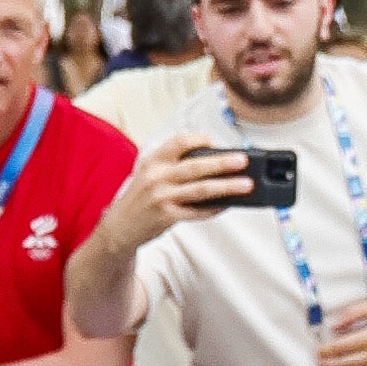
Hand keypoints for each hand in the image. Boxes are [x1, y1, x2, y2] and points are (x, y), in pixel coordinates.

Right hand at [101, 133, 252, 252]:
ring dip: (227, 186)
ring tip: (246, 184)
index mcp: (153, 160)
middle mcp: (157, 176)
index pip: (179, 142)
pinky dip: (215, 208)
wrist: (120, 226)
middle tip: (243, 161)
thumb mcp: (150, 174)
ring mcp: (162, 197)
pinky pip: (198, 211)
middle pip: (196, 166)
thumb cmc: (142, 198)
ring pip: (201, 189)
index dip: (200, 140)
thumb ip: (173, 166)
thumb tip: (212, 165)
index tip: (217, 142)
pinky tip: (229, 204)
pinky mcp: (168, 216)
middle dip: (222, 163)